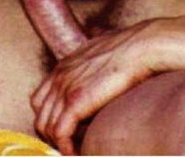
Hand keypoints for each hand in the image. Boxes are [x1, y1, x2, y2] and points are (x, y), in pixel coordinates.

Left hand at [30, 21, 162, 155]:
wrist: (143, 46)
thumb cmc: (133, 47)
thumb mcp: (105, 44)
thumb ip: (96, 49)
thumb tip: (100, 38)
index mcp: (65, 64)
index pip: (41, 99)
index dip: (50, 118)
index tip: (65, 131)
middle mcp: (60, 75)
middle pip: (41, 115)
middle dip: (52, 134)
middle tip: (70, 146)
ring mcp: (65, 87)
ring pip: (47, 127)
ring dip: (60, 144)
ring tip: (77, 151)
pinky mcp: (75, 101)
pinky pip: (60, 133)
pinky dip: (66, 147)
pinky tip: (78, 153)